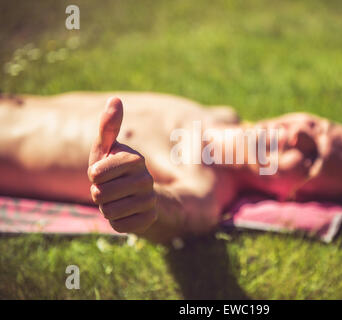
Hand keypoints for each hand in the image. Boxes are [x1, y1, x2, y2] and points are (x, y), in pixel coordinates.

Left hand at [88, 97, 156, 233]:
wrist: (138, 196)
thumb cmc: (115, 169)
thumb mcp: (107, 149)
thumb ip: (108, 126)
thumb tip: (115, 98)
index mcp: (136, 160)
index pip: (96, 173)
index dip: (94, 175)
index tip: (103, 172)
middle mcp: (146, 180)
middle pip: (100, 194)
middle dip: (98, 193)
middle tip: (110, 188)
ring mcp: (149, 201)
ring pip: (108, 211)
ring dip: (106, 208)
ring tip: (118, 200)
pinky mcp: (148, 219)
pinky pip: (118, 225)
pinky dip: (116, 221)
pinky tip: (126, 213)